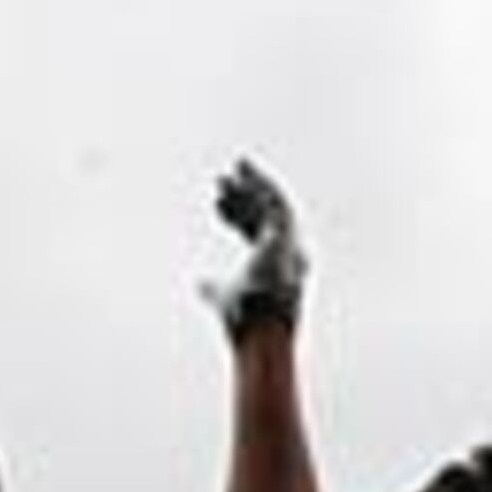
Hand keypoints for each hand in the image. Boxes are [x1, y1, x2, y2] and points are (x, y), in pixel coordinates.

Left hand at [200, 158, 304, 336]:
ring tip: (238, 165)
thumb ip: (212, 288)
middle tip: (222, 179)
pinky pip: (278, 204)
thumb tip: (200, 284)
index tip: (216, 203)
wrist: (256, 326)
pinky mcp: (289, 238)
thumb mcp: (220, 295)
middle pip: (265, 217)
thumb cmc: (241, 317)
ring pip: (275, 206)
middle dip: (244, 196)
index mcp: (272, 266)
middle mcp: (287, 255)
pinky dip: (263, 186)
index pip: (256, 233)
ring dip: (256, 184)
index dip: (237, 216)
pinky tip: (247, 173)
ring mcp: (291, 246)